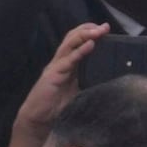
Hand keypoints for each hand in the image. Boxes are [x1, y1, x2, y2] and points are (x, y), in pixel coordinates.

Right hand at [6, 22, 109, 146]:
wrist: (37, 119)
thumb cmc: (55, 107)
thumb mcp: (77, 91)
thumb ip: (87, 81)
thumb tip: (109, 80)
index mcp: (67, 64)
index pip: (78, 41)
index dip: (90, 33)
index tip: (106, 30)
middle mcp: (60, 61)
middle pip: (73, 37)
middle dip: (89, 28)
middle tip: (105, 27)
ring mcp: (55, 66)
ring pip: (69, 43)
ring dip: (85, 35)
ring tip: (98, 31)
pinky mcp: (52, 74)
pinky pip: (68, 59)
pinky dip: (79, 51)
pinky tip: (90, 45)